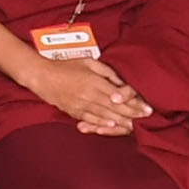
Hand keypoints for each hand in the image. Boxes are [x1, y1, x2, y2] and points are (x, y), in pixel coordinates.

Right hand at [17, 52, 146, 137]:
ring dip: (121, 121)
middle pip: (115, 108)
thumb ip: (107, 72)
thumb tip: (121, 83)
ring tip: (134, 126)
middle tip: (145, 118)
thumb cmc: (65, 66)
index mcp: (94, 82)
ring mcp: (81, 105)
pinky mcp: (74, 111)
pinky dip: (102, 124)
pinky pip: (91, 119)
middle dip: (132, 114)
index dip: (134, 102)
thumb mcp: (89, 62)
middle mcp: (89, 95)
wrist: (42, 76)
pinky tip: (112, 126)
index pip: (119, 95)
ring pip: (105, 115)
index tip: (146, 107)